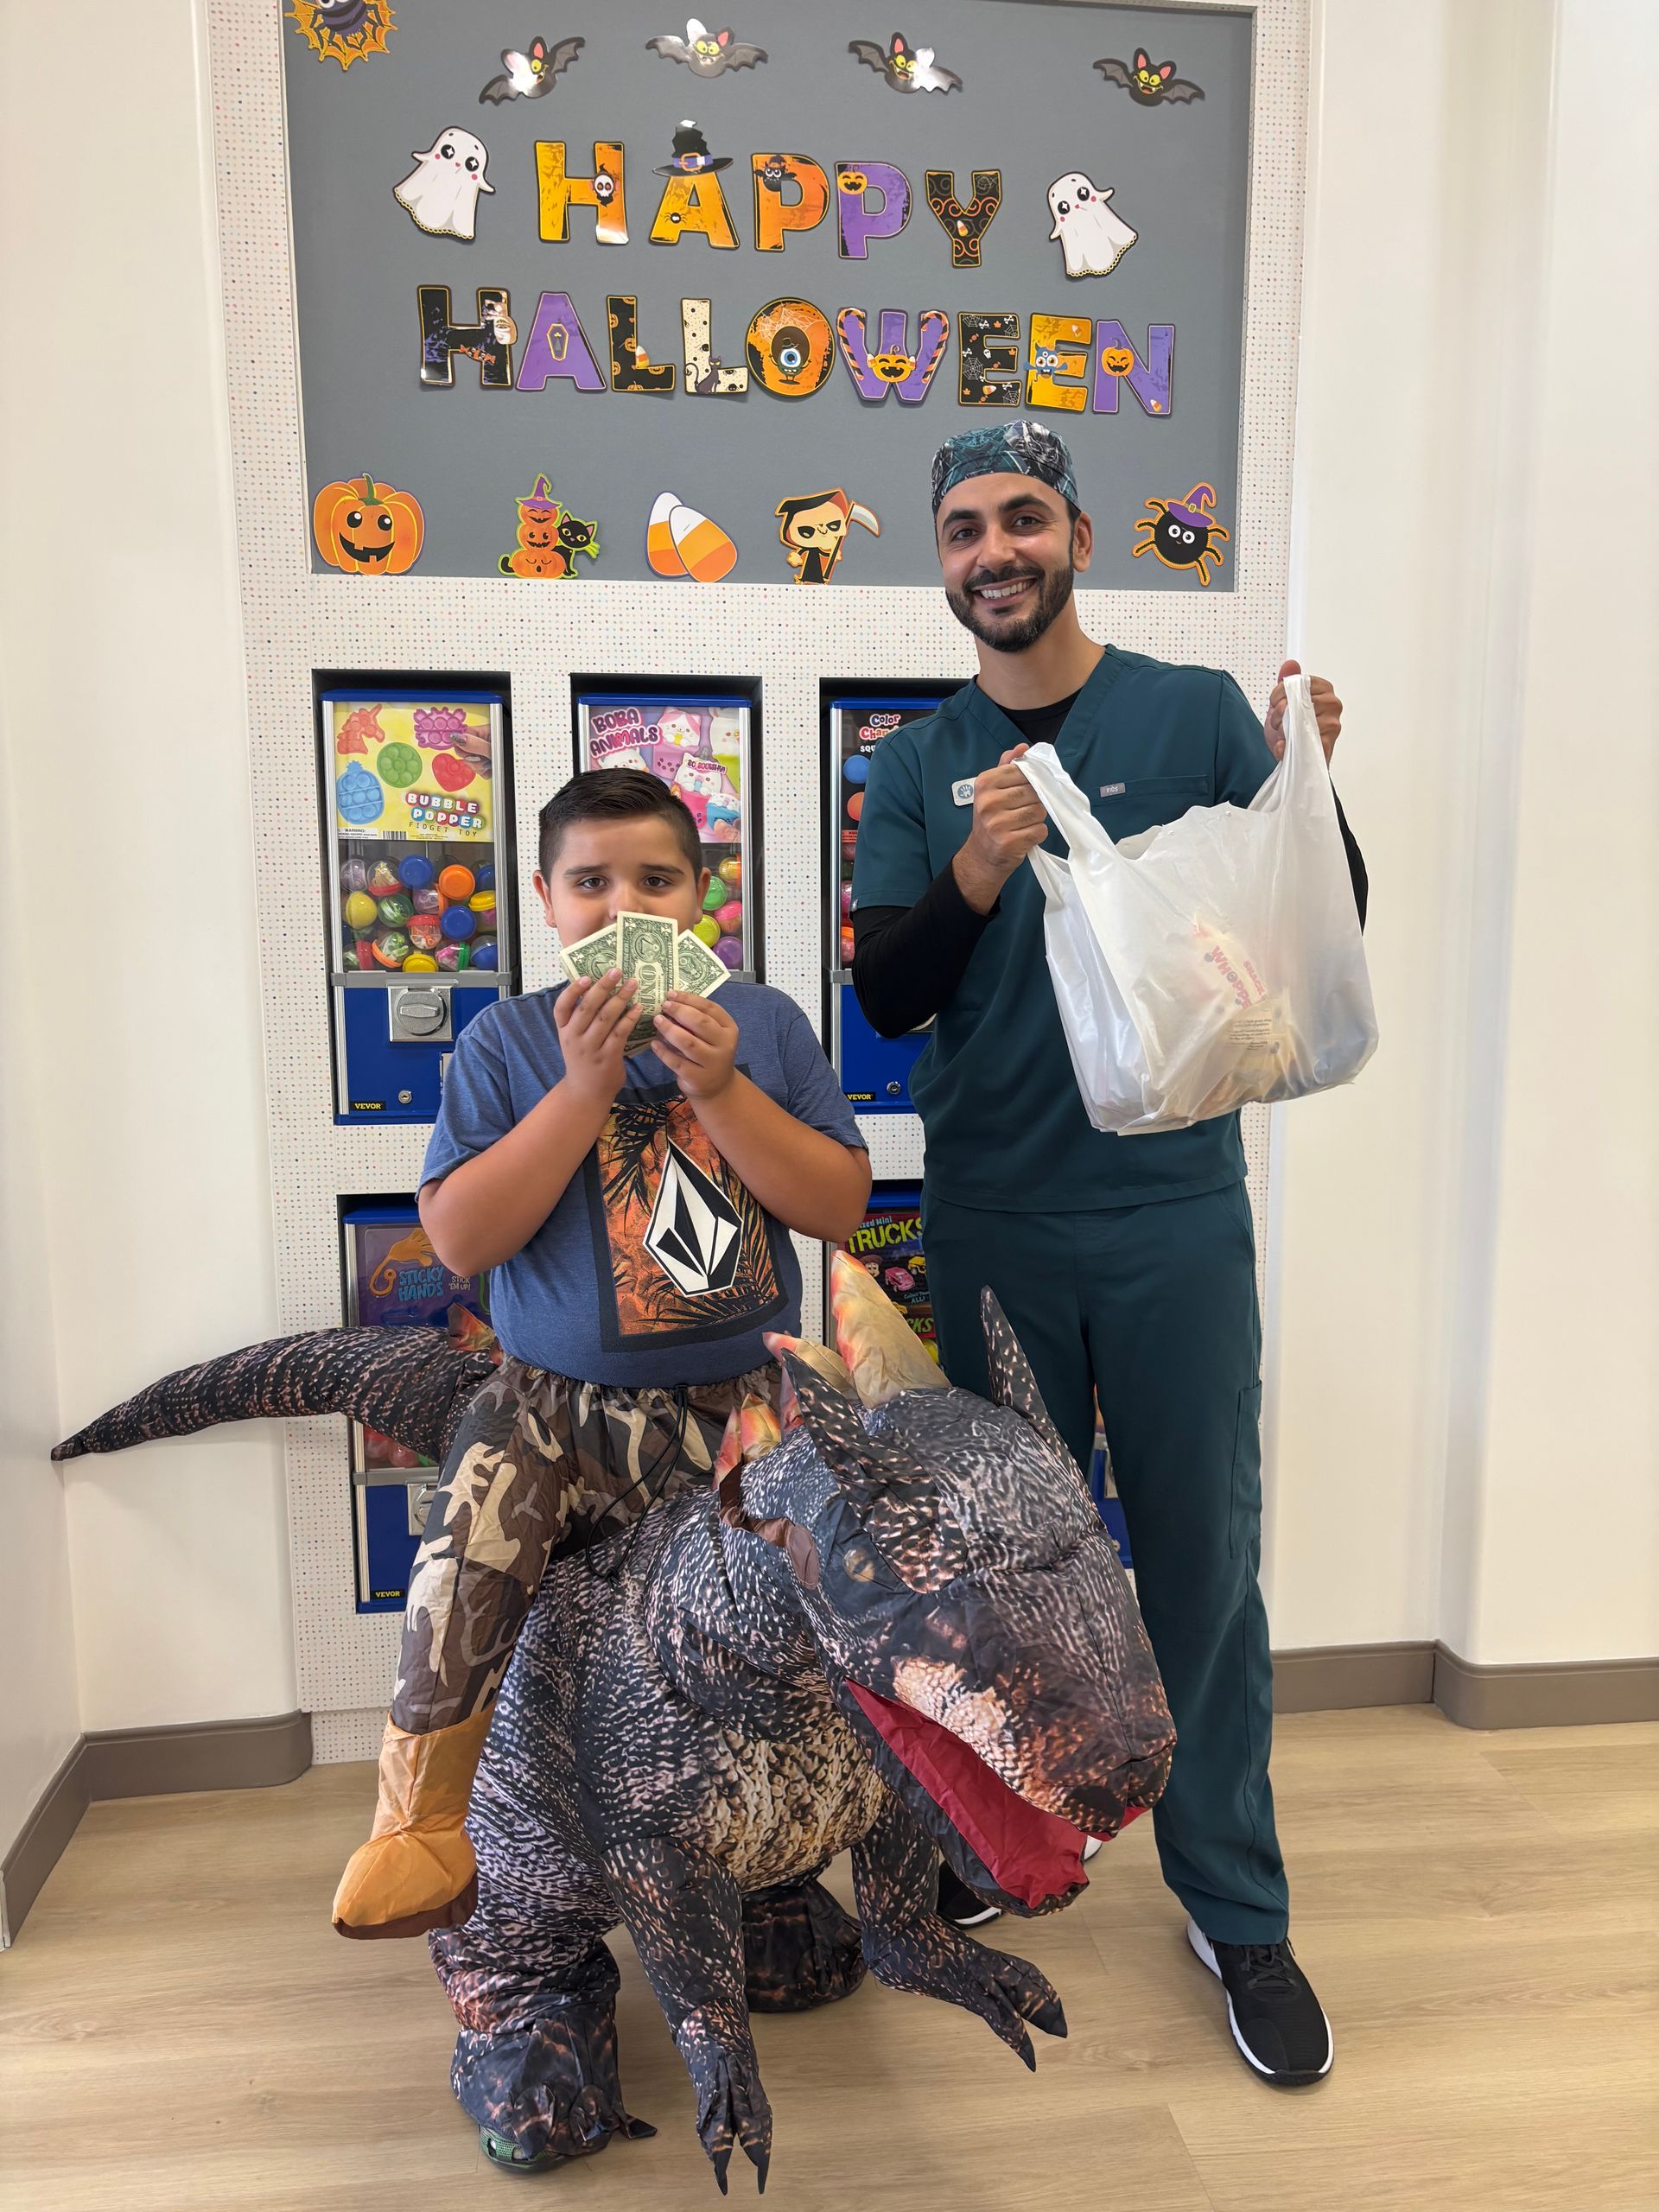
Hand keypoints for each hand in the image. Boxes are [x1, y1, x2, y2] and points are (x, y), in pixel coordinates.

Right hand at [555, 969, 636, 1104]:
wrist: (586, 1092)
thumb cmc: (583, 1060)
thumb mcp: (573, 1039)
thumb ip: (581, 1019)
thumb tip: (600, 988)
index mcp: (563, 1030)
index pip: (561, 1007)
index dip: (573, 991)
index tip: (586, 977)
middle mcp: (573, 1038)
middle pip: (587, 1007)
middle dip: (603, 986)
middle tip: (617, 971)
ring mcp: (590, 1048)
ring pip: (605, 1017)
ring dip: (620, 998)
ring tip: (632, 983)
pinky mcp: (607, 1057)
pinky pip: (620, 1033)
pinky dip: (629, 1018)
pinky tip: (638, 1007)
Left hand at [653, 992, 739, 1100]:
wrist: (717, 1086)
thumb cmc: (710, 1053)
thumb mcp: (712, 1035)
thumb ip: (698, 1020)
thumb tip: (671, 1001)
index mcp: (729, 1028)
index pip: (710, 1008)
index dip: (689, 999)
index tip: (671, 994)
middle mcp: (724, 1045)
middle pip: (700, 1023)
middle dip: (679, 1011)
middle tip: (664, 1006)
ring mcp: (712, 1063)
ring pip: (688, 1042)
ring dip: (670, 1029)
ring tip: (657, 1021)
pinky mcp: (697, 1078)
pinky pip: (677, 1062)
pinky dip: (663, 1051)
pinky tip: (654, 1043)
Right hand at [952, 745, 1049, 913]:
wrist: (981, 855)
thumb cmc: (991, 818)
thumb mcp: (992, 790)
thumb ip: (1007, 767)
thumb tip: (1023, 747)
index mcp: (984, 784)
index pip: (1023, 772)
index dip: (1030, 781)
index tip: (1024, 791)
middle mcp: (988, 802)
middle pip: (1033, 792)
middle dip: (1034, 801)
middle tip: (1022, 810)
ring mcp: (998, 824)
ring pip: (1039, 811)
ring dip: (1037, 818)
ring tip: (1023, 824)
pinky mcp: (1009, 842)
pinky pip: (1040, 830)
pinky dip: (1037, 833)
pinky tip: (1025, 836)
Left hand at [1265, 659, 1342, 763]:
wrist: (1294, 757)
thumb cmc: (1294, 729)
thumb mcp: (1285, 702)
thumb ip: (1288, 682)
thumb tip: (1291, 664)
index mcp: (1325, 690)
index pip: (1301, 681)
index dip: (1282, 692)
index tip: (1275, 702)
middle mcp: (1333, 704)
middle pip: (1299, 700)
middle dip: (1279, 712)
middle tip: (1276, 722)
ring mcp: (1332, 725)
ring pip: (1299, 720)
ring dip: (1282, 729)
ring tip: (1281, 734)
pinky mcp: (1327, 745)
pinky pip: (1301, 742)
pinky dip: (1285, 746)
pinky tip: (1281, 746)